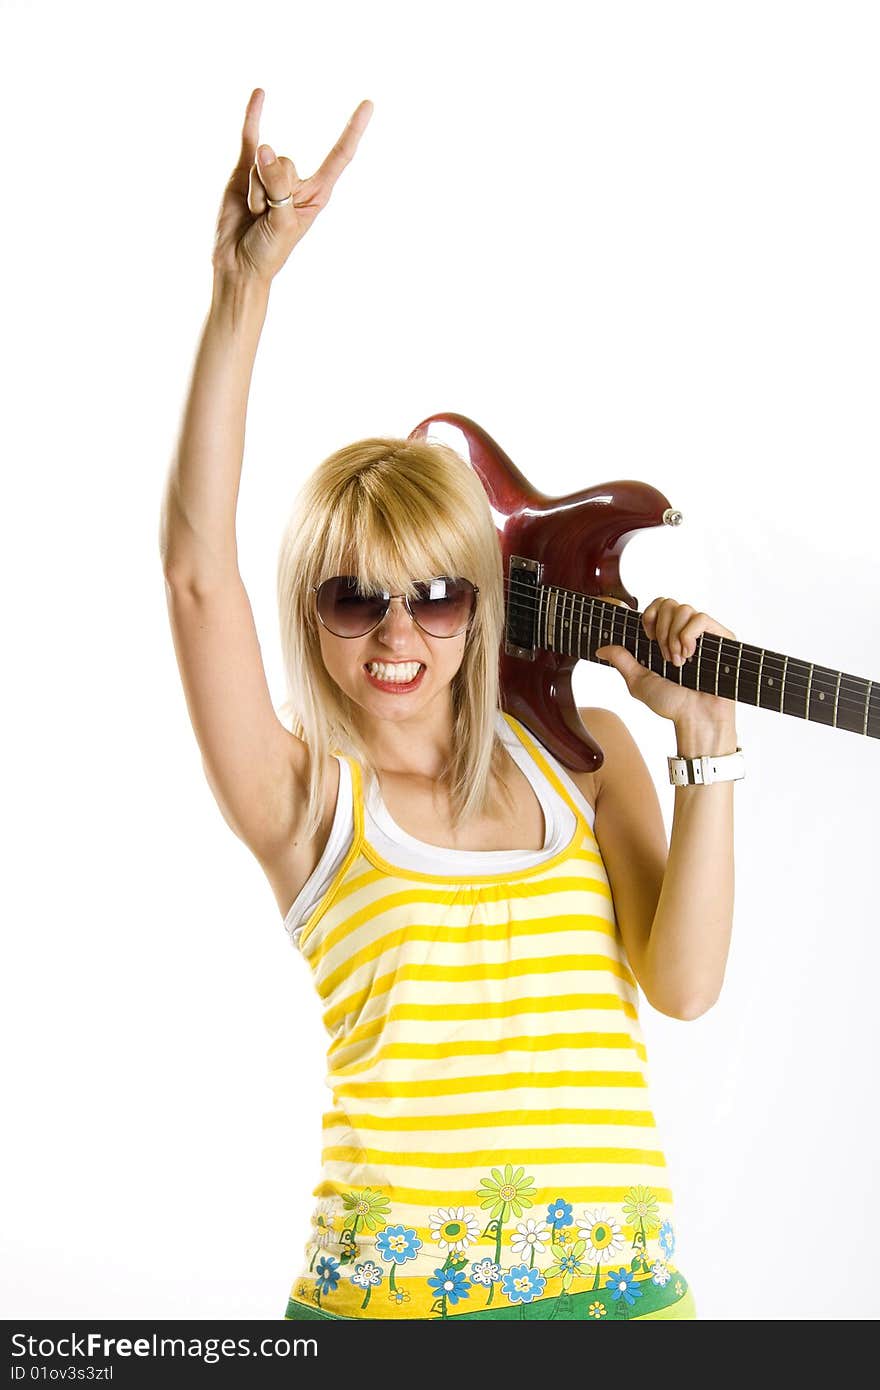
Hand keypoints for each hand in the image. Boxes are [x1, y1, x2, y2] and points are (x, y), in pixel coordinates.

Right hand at [211, 88, 372, 286]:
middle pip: (286, 162)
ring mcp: (270, 172)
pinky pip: (249, 135)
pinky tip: (261, 94)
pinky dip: (254, 115)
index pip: (339, 157)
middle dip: (271, 189)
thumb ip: (278, 186)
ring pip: (263, 160)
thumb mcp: (283, 223)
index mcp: (317, 194)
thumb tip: (264, 148)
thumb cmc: (268, 252)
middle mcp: (296, 180)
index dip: (352, 131)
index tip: (368, 104)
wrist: (238, 263)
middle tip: (265, 217)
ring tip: (253, 213)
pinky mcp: (245, 169)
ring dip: (254, 190)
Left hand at [594, 596, 737, 728]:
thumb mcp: (639, 681)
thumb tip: (601, 649)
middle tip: (665, 656)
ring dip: (674, 636)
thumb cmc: (671, 704)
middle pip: (669, 603)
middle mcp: (685, 632)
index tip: (647, 637)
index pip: (659, 605)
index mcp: (667, 637)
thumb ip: (622, 661)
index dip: (649, 615)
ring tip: (678, 661)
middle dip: (661, 629)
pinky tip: (689, 654)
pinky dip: (689, 635)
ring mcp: (704, 634)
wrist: (696, 718)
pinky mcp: (722, 637)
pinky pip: (701, 617)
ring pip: (684, 609)